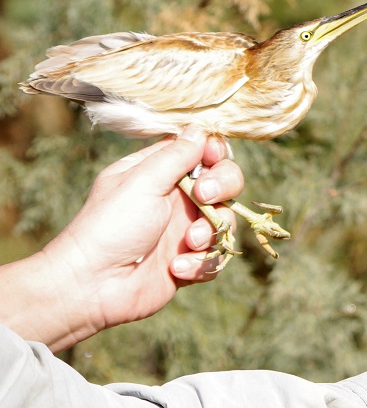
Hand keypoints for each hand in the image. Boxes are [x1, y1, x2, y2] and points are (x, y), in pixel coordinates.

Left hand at [0, 125, 241, 351]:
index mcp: (160, 173)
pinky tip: (176, 268)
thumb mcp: (142, 181)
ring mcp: (184, 230)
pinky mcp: (189, 261)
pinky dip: (201, 263)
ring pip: (225, 220)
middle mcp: (177, 199)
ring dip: (211, 231)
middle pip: (224, 180)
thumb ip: (176, 155)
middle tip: (204, 198)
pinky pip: (216, 256)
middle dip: (223, 187)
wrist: (92, 287)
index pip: (201, 151)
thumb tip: (200, 129)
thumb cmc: (109, 226)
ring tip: (189, 243)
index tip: (212, 158)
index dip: (214, 152)